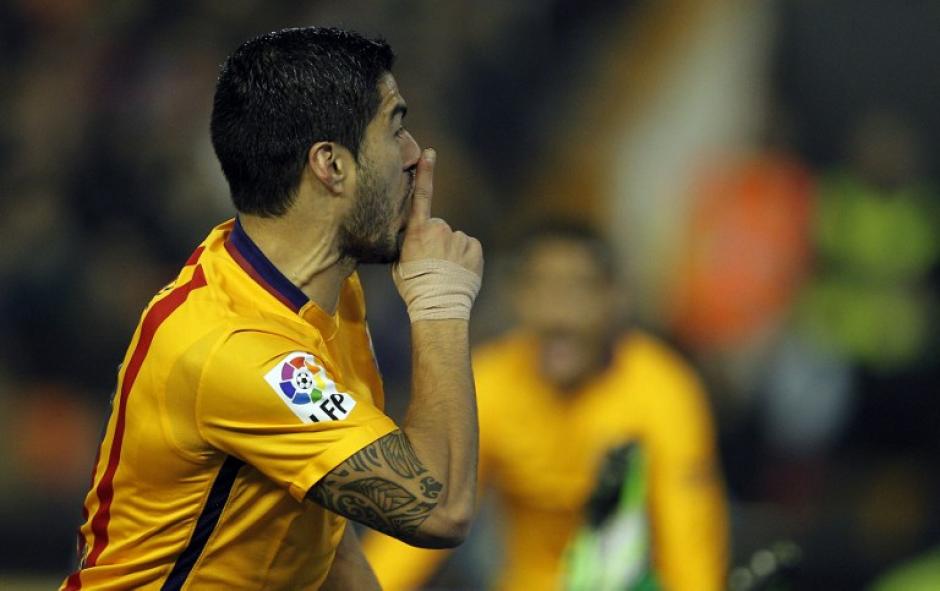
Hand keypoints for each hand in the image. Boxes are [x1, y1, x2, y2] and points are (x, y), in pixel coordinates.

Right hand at [399, 149, 482, 277]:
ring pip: (455, 240)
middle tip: (432, 265)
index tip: (429, 153)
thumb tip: (416, 240)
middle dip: (437, 242)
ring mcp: (459, 238)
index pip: (421, 196)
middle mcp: (439, 228)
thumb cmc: (414, 287)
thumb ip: (410, 244)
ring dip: (452, 252)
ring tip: (446, 272)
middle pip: (439, 228)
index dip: (425, 172)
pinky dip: (466, 258)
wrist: (438, 305)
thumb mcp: (400, 262)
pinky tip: (459, 272)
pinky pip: (469, 248)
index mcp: (418, 231)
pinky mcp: (475, 248)